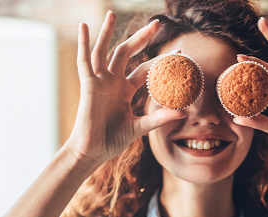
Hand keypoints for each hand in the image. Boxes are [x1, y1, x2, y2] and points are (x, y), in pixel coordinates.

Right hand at [67, 12, 186, 166]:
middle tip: (157, 23)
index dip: (160, 61)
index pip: (145, 70)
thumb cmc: (112, 140)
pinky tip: (84, 27)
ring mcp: (99, 82)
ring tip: (112, 13)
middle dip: (141, 38)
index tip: (179, 52)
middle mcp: (112, 82)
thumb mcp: (139, 127)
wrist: (92, 152)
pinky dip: (83, 43)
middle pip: (127, 53)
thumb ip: (159, 118)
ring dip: (107, 32)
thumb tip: (184, 113)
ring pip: (104, 50)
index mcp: (124, 90)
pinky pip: (84, 61)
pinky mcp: (88, 85)